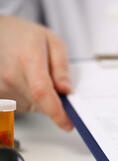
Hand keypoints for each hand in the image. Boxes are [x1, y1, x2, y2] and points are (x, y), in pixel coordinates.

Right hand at [0, 16, 72, 130]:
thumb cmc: (25, 36)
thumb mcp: (53, 43)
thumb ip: (62, 67)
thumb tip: (66, 90)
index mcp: (27, 58)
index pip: (42, 92)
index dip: (56, 111)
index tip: (67, 124)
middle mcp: (10, 75)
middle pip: (40, 103)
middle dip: (55, 102)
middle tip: (56, 84)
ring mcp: (1, 87)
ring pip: (32, 106)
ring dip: (41, 98)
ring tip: (35, 74)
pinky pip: (22, 105)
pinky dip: (30, 98)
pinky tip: (25, 80)